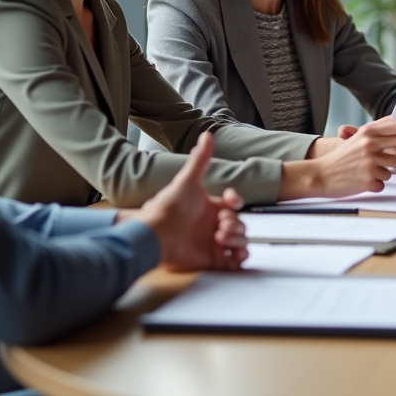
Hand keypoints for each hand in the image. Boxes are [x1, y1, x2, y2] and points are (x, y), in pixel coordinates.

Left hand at [125, 132, 247, 271]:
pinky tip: (235, 252)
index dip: (235, 202)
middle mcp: (212, 224)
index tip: (229, 201)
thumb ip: (200, 159)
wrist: (155, 236)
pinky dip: (240, 257)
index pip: (232, 204)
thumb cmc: (169, 208)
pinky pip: (235, 261)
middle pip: (239, 222)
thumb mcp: (187, 181)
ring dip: (238, 238)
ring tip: (221, 237)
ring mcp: (214, 242)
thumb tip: (207, 135)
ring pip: (240, 239)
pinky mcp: (213, 259)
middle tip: (220, 225)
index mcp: (209, 207)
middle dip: (235, 223)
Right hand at [282, 117, 395, 199]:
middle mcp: (370, 146)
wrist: (320, 175)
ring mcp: (370, 164)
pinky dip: (379, 180)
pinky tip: (367, 178)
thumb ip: (376, 130)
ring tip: (382, 165)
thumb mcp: (357, 138)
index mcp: (367, 134)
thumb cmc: (341, 158)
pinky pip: (386, 180)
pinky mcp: (369, 180)